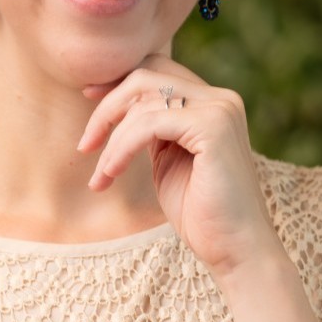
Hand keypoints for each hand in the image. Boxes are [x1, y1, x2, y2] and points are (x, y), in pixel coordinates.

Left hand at [78, 54, 281, 280]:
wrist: (236, 249)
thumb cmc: (201, 214)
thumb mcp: (168, 161)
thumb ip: (152, 130)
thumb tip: (117, 110)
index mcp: (212, 104)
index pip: (157, 71)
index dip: (118, 82)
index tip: (88, 98)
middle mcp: (220, 99)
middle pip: (146, 76)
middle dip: (107, 107)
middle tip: (85, 145)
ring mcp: (220, 109)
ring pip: (143, 99)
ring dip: (111, 138)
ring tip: (101, 174)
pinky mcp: (213, 127)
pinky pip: (149, 123)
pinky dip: (122, 147)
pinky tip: (110, 174)